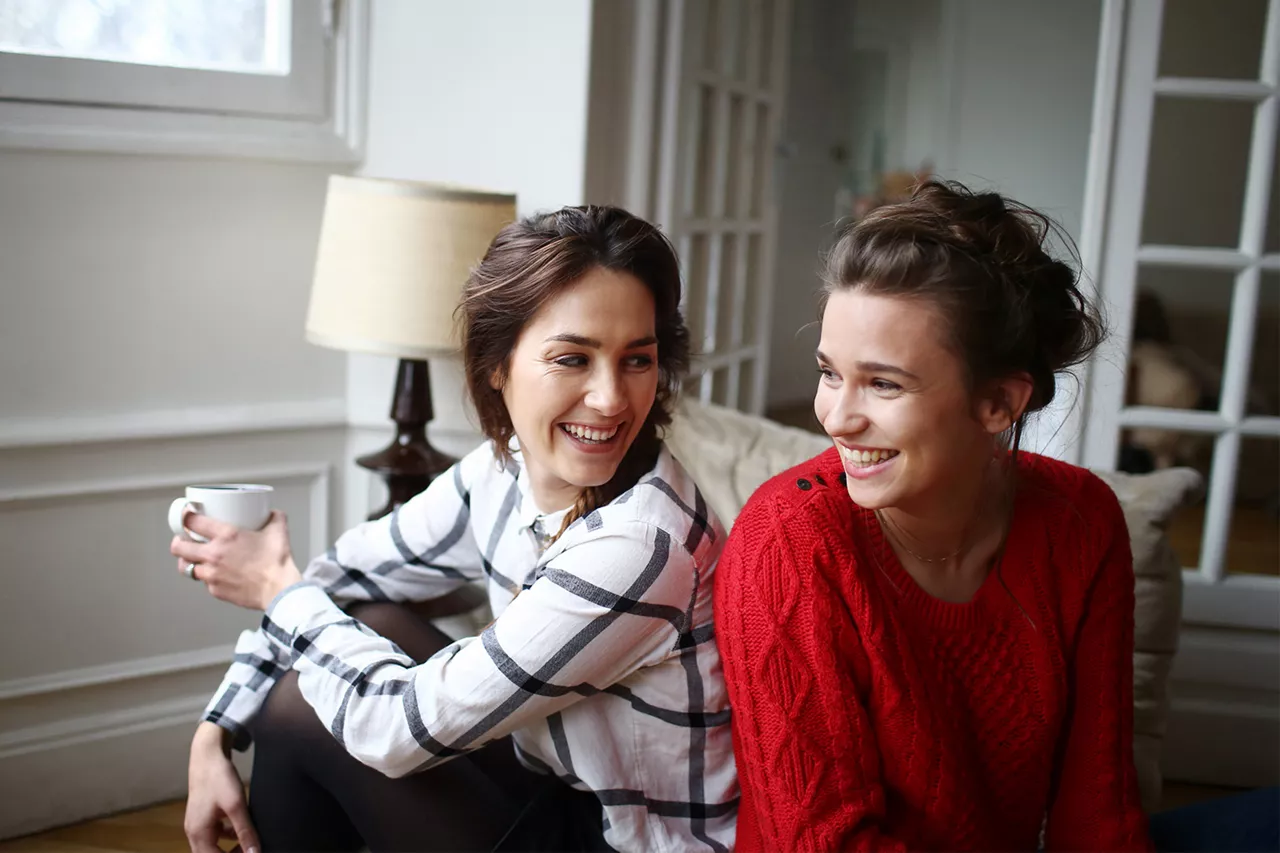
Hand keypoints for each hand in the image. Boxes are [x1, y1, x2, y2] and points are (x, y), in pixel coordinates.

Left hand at [171, 510, 302, 610]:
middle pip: (178, 547)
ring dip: (187, 562)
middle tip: (183, 539)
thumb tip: (272, 513)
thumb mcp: (278, 531)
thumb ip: (274, 518)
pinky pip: (204, 582)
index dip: (186, 517)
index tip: (187, 516)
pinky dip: (207, 577)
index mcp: (226, 536)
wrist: (279, 589)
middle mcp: (213, 554)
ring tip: (193, 559)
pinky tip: (215, 574)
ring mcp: (212, 574)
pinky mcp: (215, 590)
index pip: (193, 522)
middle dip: (178, 542)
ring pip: (186, 568)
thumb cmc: (277, 562)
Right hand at [185, 723, 258, 852]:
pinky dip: (229, 836)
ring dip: (230, 849)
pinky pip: (216, 834)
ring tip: (250, 844)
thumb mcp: (236, 806)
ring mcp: (198, 824)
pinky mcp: (204, 815)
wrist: (208, 754)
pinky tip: (243, 828)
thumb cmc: (219, 778)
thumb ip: (245, 831)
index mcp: (199, 834)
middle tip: (252, 851)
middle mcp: (194, 832)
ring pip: (214, 846)